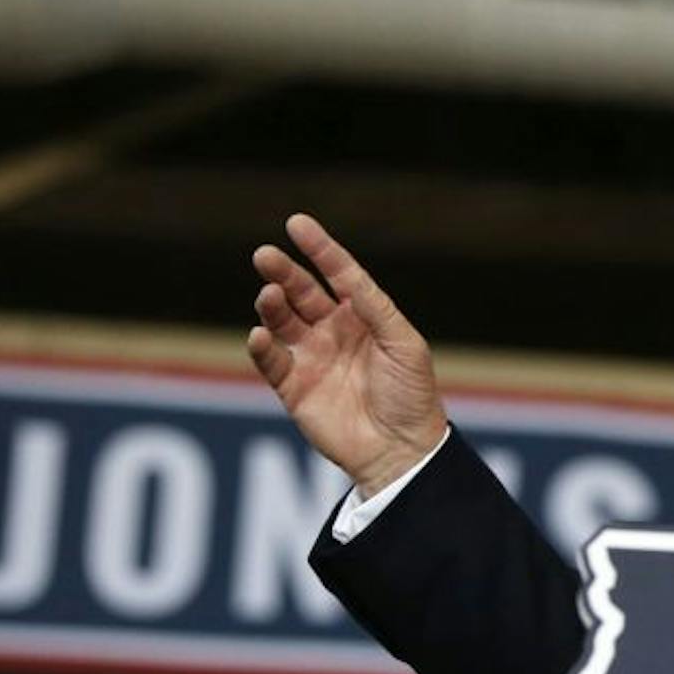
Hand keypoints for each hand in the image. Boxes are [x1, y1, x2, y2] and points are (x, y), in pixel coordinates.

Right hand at [246, 213, 447, 494]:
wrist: (401, 449)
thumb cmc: (412, 395)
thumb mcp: (405, 345)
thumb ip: (377, 310)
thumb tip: (349, 279)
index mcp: (366, 316)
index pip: (339, 274)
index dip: (320, 248)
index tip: (297, 223)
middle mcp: (334, 331)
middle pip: (302, 291)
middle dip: (284, 271)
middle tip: (265, 255)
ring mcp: (312, 357)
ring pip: (282, 320)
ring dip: (272, 304)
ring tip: (269, 294)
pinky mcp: (293, 387)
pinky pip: (271, 360)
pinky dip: (261, 346)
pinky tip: (260, 334)